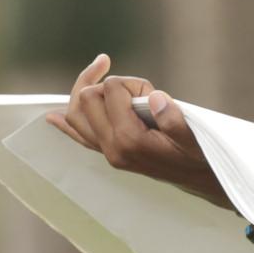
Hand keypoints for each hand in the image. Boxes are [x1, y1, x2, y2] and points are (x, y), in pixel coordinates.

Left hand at [47, 56, 224, 205]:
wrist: (200, 178)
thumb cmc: (198, 154)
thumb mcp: (194, 136)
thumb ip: (174, 119)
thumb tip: (156, 97)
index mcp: (130, 140)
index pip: (111, 91)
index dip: (130, 82)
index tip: (150, 91)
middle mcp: (112, 148)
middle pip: (85, 99)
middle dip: (106, 83)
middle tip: (132, 86)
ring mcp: (107, 152)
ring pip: (76, 114)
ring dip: (87, 91)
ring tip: (102, 74)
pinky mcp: (108, 153)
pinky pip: (78, 136)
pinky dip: (66, 123)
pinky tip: (53, 117)